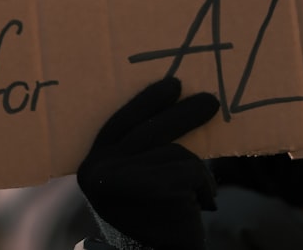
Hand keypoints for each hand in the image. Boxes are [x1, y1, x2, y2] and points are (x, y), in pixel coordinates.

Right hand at [77, 77, 220, 249]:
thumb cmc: (152, 218)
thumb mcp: (137, 179)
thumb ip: (144, 150)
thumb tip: (178, 102)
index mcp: (91, 165)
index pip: (120, 122)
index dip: (147, 101)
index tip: (173, 84)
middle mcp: (98, 171)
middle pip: (150, 130)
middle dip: (184, 114)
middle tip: (211, 101)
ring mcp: (123, 180)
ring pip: (175, 151)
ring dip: (196, 171)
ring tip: (198, 194)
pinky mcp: (154, 190)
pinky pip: (192, 170)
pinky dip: (205, 186)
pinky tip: (203, 204)